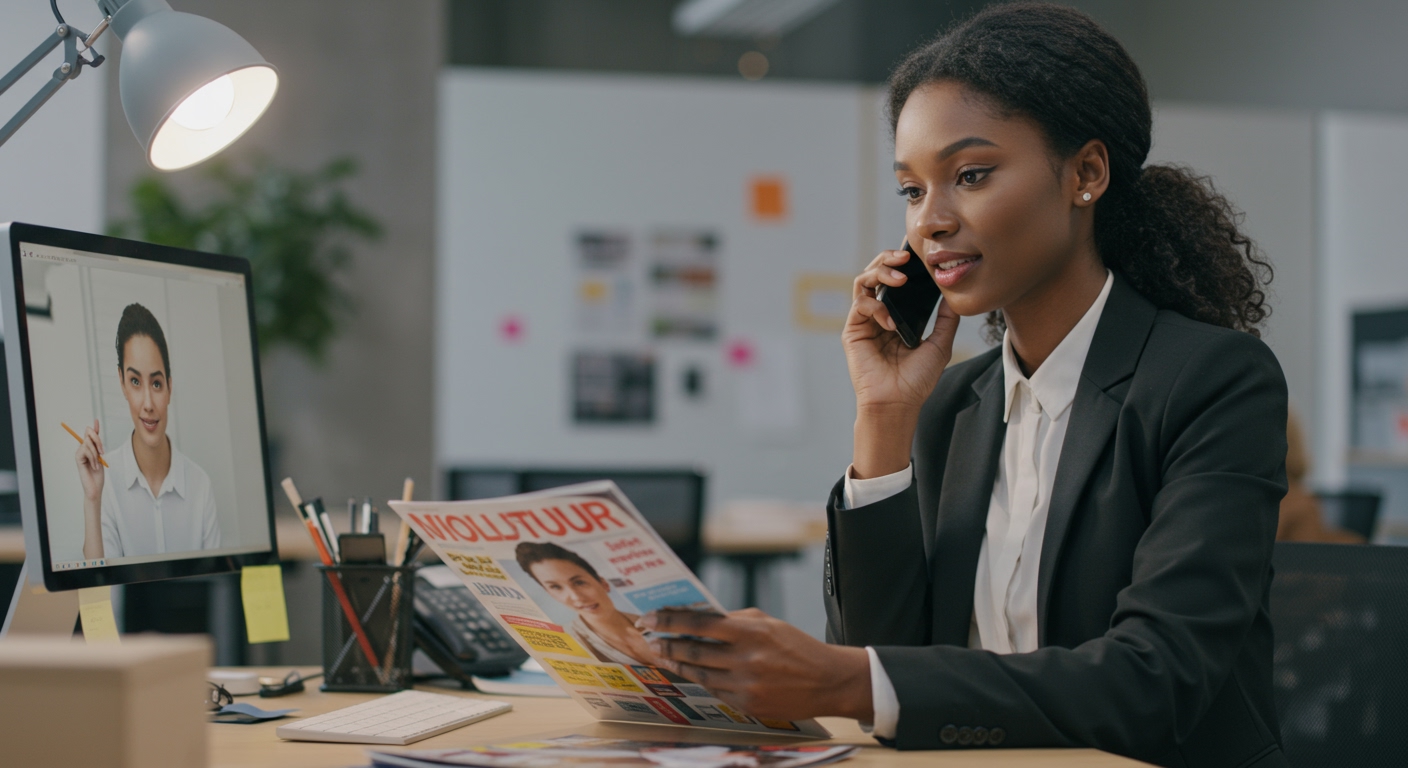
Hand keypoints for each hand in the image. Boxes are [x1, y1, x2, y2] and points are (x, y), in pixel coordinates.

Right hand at [75, 419, 104, 502]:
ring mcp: (79, 453)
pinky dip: (93, 458)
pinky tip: (94, 466)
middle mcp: (82, 449)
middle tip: (102, 452)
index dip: (94, 428)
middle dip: (98, 441)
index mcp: (89, 449)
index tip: (96, 420)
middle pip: (89, 435)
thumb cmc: (98, 475)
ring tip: (97, 464)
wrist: (94, 486)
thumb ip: (97, 448)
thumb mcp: (100, 458)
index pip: (91, 436)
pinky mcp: (78, 458)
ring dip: (96, 454)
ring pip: (89, 443)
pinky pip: (87, 451)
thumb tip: (96, 437)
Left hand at [638, 608, 872, 722]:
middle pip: (694, 651)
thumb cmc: (796, 647)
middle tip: (650, 639)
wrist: (827, 681)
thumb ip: (735, 620)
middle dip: (667, 644)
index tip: (651, 618)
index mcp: (751, 632)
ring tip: (664, 656)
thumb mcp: (768, 623)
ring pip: (701, 674)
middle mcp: (746, 659)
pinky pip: (716, 692)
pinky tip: (693, 673)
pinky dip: (703, 681)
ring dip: (678, 664)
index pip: (700, 623)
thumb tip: (700, 619)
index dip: (671, 620)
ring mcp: (746, 685)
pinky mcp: (748, 705)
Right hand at [845, 249, 959, 476]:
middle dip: (888, 260)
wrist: (898, 403)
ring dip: (879, 273)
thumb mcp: (940, 344)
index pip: (897, 281)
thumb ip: (945, 319)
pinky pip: (860, 303)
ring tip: (899, 277)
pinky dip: (876, 305)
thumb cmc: (917, 380)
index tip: (919, 256)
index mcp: (898, 316)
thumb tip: (952, 295)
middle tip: (905, 257)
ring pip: (863, 281)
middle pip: (876, 274)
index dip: (904, 265)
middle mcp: (879, 315)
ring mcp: (864, 322)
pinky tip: (890, 321)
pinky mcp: (853, 330)